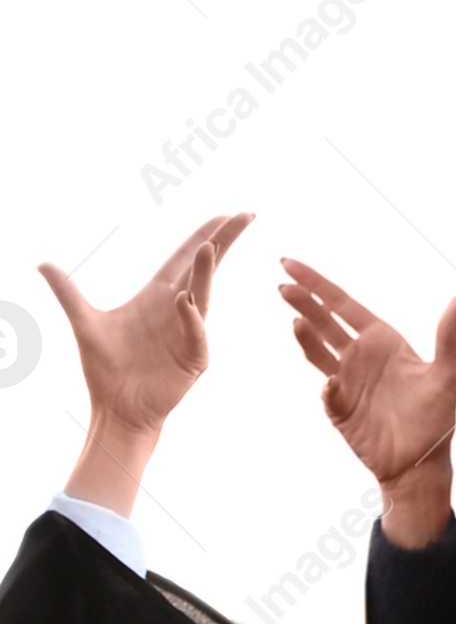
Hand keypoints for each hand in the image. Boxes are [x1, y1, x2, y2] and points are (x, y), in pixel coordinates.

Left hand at [42, 215, 253, 514]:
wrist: (115, 410)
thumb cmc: (106, 368)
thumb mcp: (84, 323)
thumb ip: (68, 292)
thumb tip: (42, 264)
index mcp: (158, 294)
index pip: (186, 256)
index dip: (205, 233)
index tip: (224, 213)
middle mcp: (179, 307)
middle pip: (206, 268)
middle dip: (224, 240)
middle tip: (244, 216)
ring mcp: (190, 332)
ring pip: (203, 295)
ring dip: (206, 271)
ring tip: (209, 246)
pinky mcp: (193, 359)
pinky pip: (195, 334)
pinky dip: (191, 318)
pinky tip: (183, 301)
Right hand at [281, 261, 455, 547]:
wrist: (420, 463)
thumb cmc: (437, 418)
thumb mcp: (446, 374)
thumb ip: (447, 337)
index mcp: (382, 339)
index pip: (344, 304)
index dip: (319, 284)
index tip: (292, 264)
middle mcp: (360, 355)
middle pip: (325, 321)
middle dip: (303, 300)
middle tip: (281, 282)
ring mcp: (347, 382)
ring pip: (319, 351)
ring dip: (306, 335)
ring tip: (294, 317)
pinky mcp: (340, 410)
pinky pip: (329, 393)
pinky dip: (327, 386)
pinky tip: (330, 381)